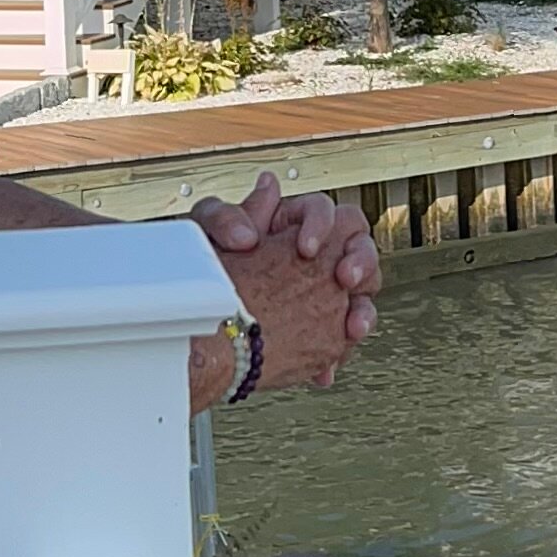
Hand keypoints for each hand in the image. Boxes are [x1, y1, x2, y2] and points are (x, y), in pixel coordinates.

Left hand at [200, 188, 382, 403]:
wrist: (194, 323)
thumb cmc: (197, 270)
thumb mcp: (206, 234)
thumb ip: (233, 210)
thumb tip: (265, 188)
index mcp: (293, 226)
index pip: (329, 213)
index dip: (323, 227)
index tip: (305, 248)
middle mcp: (316, 257)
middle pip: (359, 249)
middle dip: (361, 263)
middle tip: (345, 279)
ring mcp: (322, 292)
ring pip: (361, 295)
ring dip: (362, 311)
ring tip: (351, 329)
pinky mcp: (322, 327)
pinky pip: (341, 337)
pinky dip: (338, 353)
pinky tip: (325, 368)